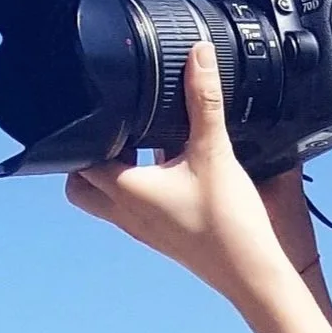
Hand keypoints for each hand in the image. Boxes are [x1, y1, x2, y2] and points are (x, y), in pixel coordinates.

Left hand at [64, 41, 290, 313]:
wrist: (252, 276)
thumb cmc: (229, 225)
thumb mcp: (215, 153)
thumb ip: (204, 101)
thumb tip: (198, 56)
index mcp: (126, 190)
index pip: (79, 157)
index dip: (85, 131)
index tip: (101, 111)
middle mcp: (126, 213)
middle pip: (80, 186)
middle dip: (89, 158)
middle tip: (116, 133)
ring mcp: (142, 229)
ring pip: (106, 200)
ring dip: (116, 174)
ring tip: (144, 148)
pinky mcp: (162, 237)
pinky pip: (135, 210)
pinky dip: (142, 190)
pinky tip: (175, 174)